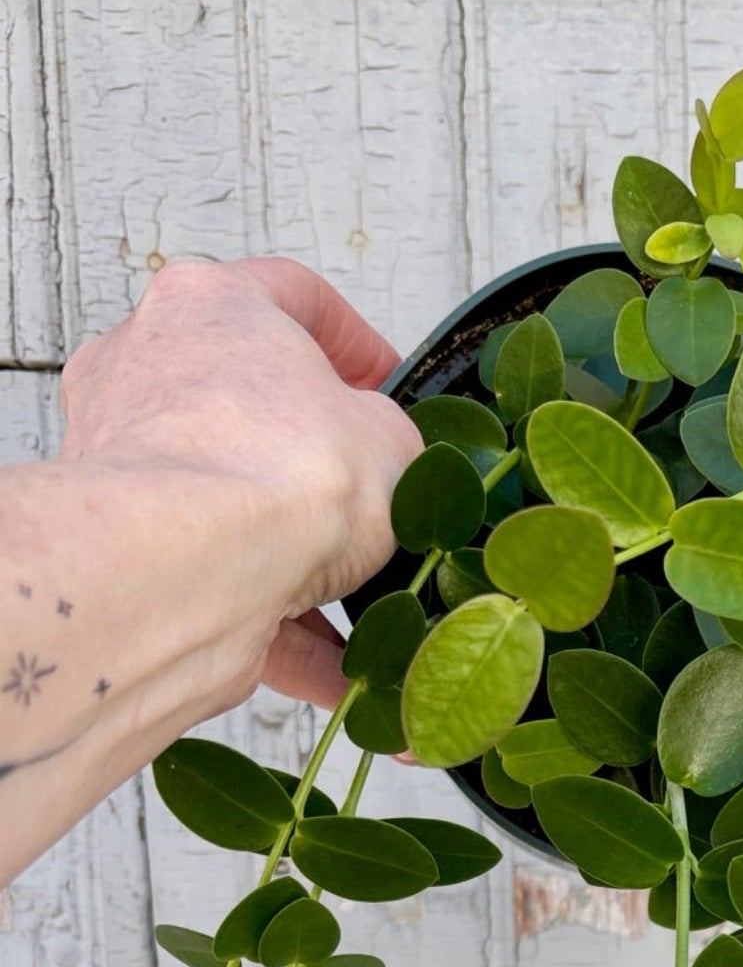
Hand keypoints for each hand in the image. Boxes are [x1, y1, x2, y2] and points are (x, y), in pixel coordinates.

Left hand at [59, 256, 420, 710]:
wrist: (188, 569)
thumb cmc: (276, 472)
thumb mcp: (391, 437)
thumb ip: (391, 438)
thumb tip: (384, 465)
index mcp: (208, 305)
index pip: (293, 295)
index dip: (358, 343)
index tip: (391, 387)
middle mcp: (147, 371)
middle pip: (250, 407)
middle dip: (320, 458)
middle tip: (376, 492)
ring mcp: (127, 465)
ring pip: (234, 507)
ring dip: (302, 555)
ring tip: (368, 597)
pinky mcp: (130, 551)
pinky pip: (222, 586)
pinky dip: (281, 627)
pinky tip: (343, 671)